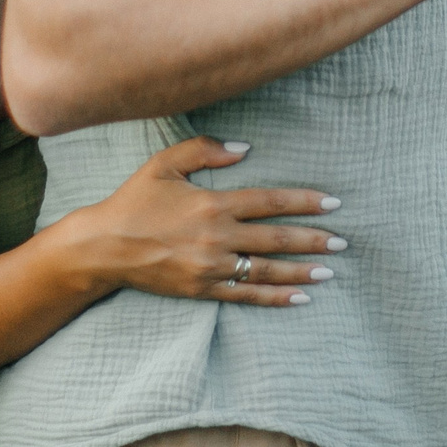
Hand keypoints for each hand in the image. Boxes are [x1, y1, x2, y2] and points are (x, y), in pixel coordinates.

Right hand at [71, 137, 343, 307]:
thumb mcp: (164, 163)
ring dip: (301, 270)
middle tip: (343, 241)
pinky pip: (247, 296)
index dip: (303, 201)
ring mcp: (211, 267)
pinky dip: (275, 297)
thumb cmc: (133, 201)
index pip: (269, 201)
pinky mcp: (202, 289)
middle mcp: (217, 237)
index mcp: (212, 204)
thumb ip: (205, 151)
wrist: (103, 247)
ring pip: (267, 269)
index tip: (332, 203)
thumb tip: (245, 149)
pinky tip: (299, 298)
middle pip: (276, 238)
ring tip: (330, 271)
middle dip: (313, 239)